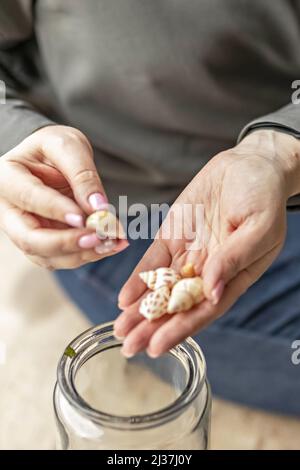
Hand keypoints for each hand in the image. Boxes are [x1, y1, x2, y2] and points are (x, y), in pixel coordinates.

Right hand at [0, 125, 127, 268]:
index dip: (56, 211)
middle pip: (30, 239)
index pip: (29, 198)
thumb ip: (83, 175)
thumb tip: (98, 208)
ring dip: (83, 253)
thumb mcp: (69, 146)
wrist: (53, 160)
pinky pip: (63, 258)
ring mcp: (24, 232)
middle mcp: (10, 211)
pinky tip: (112, 244)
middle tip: (98, 238)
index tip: (84, 217)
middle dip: (66, 243)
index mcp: (7, 178)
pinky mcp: (42, 246)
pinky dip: (89, 254)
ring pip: (48, 256)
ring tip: (114, 241)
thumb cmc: (55, 148)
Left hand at [114, 130, 298, 357]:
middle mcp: (208, 271)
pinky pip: (152, 262)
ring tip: (120, 329)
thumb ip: (234, 259)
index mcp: (233, 276)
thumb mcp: (258, 227)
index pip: (204, 310)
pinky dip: (139, 279)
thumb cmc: (263, 196)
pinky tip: (124, 297)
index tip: (157, 347)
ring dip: (140, 310)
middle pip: (177, 306)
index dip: (181, 329)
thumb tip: (212, 293)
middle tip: (128, 346)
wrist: (248, 164)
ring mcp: (188, 254)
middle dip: (152, 327)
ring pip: (160, 288)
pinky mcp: (172, 237)